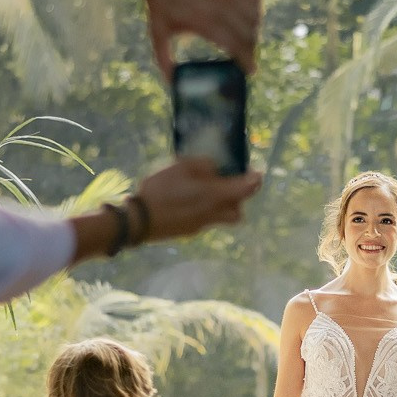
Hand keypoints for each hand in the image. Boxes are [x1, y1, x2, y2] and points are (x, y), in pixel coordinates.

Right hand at [133, 156, 262, 241]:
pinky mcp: (189, 231)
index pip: (246, 189)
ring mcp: (201, 225)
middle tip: (229, 185)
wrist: (140, 220)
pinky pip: (205, 220)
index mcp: (215, 195)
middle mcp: (213, 213)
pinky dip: (204, 210)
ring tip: (207, 193)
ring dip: (222, 207)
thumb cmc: (161, 189)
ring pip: (222, 218)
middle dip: (238, 200)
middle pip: (237, 211)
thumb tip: (214, 168)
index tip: (255, 173)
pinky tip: (187, 201)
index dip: (254, 180)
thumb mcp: (181, 166)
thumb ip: (202, 164)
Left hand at [136, 0, 262, 75]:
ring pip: (255, 16)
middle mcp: (220, 6)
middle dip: (251, 49)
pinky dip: (256, 10)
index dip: (246, 60)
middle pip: (249, 33)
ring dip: (254, 31)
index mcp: (203, 20)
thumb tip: (171, 82)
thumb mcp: (157, 30)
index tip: (250, 71)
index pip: (235, 44)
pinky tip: (248, 17)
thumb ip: (164, 58)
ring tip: (245, 39)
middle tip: (244, 58)